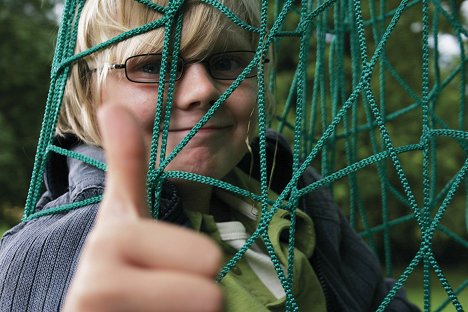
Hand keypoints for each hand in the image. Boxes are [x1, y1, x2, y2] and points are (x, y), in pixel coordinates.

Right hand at [63, 105, 222, 311]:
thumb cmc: (117, 268)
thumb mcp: (122, 216)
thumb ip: (127, 166)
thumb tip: (114, 105)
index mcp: (111, 241)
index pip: (209, 260)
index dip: (197, 268)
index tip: (159, 270)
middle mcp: (95, 289)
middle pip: (210, 298)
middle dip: (193, 300)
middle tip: (159, 300)